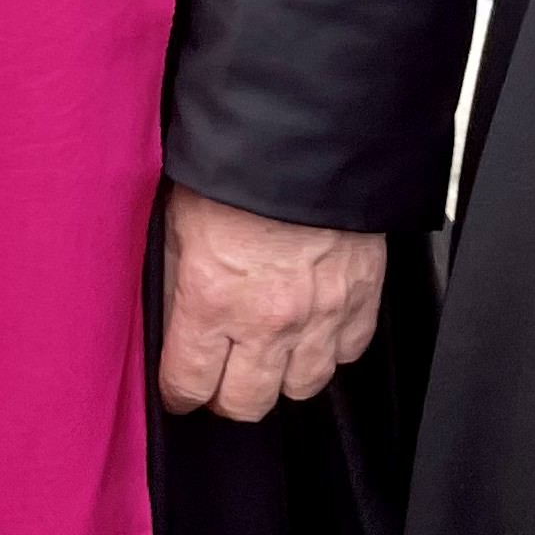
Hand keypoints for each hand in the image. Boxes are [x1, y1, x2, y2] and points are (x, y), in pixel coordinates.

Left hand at [156, 186, 385, 420]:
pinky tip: (313, 325)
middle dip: (227, 394)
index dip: (179, 391)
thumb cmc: (234, 163)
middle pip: (247, 405)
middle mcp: (267, 322)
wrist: (308, 130)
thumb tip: (171, 322)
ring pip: (301, 389)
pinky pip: (346, 354)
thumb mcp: (179, 216)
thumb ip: (176, 277)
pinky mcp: (362, 300)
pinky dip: (330, 347)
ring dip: (282, 374)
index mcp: (212, 299)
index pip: (189, 384)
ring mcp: (321, 316)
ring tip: (270, 349)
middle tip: (222, 373)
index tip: (180, 387)